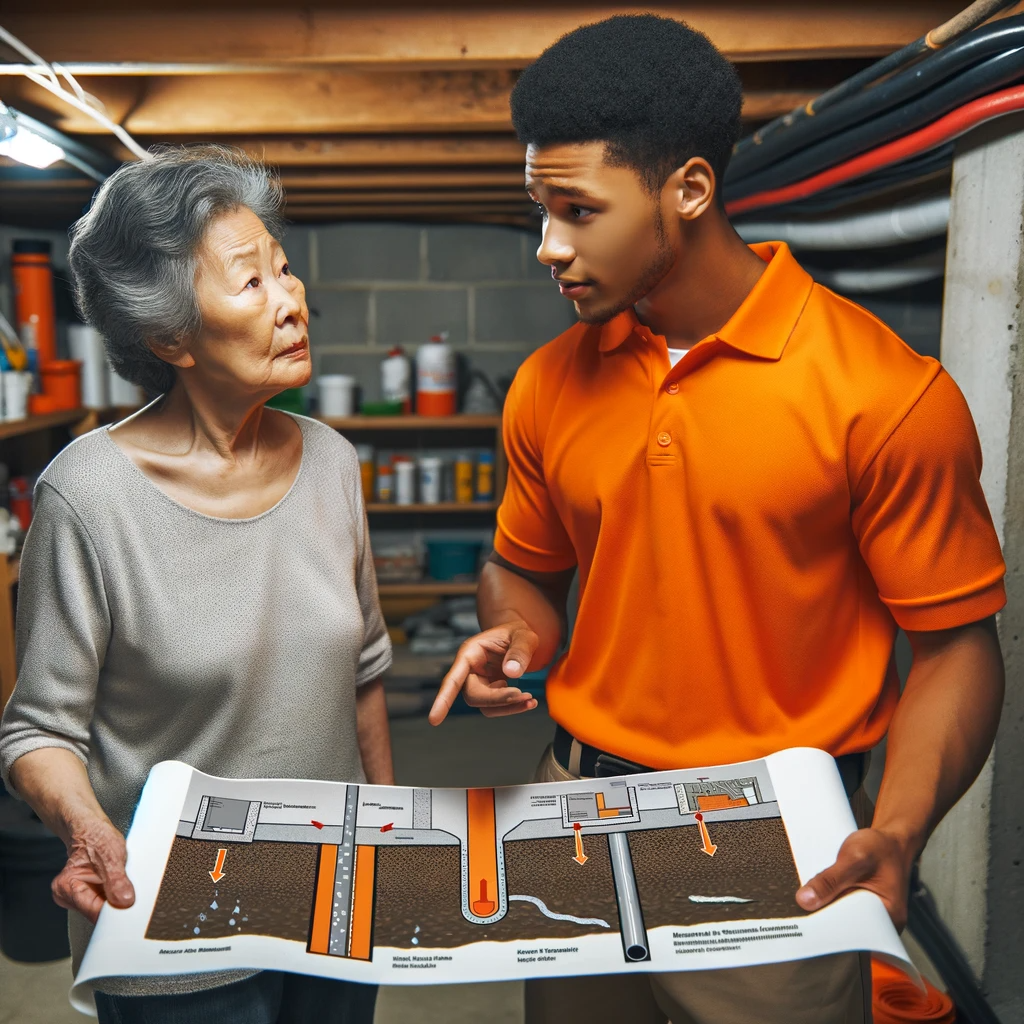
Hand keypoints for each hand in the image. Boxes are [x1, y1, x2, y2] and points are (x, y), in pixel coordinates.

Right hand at [52, 816, 134, 923]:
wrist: (91, 829)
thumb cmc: (96, 837)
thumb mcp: (110, 854)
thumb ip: (117, 879)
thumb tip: (124, 901)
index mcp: (66, 887)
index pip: (94, 912)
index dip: (114, 911)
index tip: (129, 906)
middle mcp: (67, 896)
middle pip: (98, 913)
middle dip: (116, 904)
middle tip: (129, 890)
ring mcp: (77, 897)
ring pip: (104, 908)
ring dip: (117, 899)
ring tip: (121, 882)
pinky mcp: (88, 895)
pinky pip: (106, 902)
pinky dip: (116, 895)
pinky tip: (118, 884)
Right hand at [429, 620, 540, 724]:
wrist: (519, 638)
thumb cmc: (517, 633)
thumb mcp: (523, 635)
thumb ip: (519, 651)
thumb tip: (512, 672)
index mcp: (469, 653)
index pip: (453, 678)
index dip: (443, 699)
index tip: (434, 720)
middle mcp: (469, 670)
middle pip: (473, 695)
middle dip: (497, 699)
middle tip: (524, 695)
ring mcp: (478, 682)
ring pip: (485, 705)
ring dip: (507, 707)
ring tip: (530, 700)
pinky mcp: (489, 691)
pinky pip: (496, 706)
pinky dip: (512, 707)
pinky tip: (528, 701)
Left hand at [795, 827, 914, 928]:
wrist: (892, 839)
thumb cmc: (881, 847)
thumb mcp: (854, 858)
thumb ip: (830, 880)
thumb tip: (805, 901)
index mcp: (889, 917)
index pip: (854, 935)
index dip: (828, 929)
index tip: (805, 923)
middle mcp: (882, 921)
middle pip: (846, 929)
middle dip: (824, 919)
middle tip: (801, 911)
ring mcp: (871, 913)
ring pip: (841, 917)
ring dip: (824, 908)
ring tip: (806, 902)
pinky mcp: (860, 904)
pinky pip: (841, 907)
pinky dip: (829, 900)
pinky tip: (817, 893)